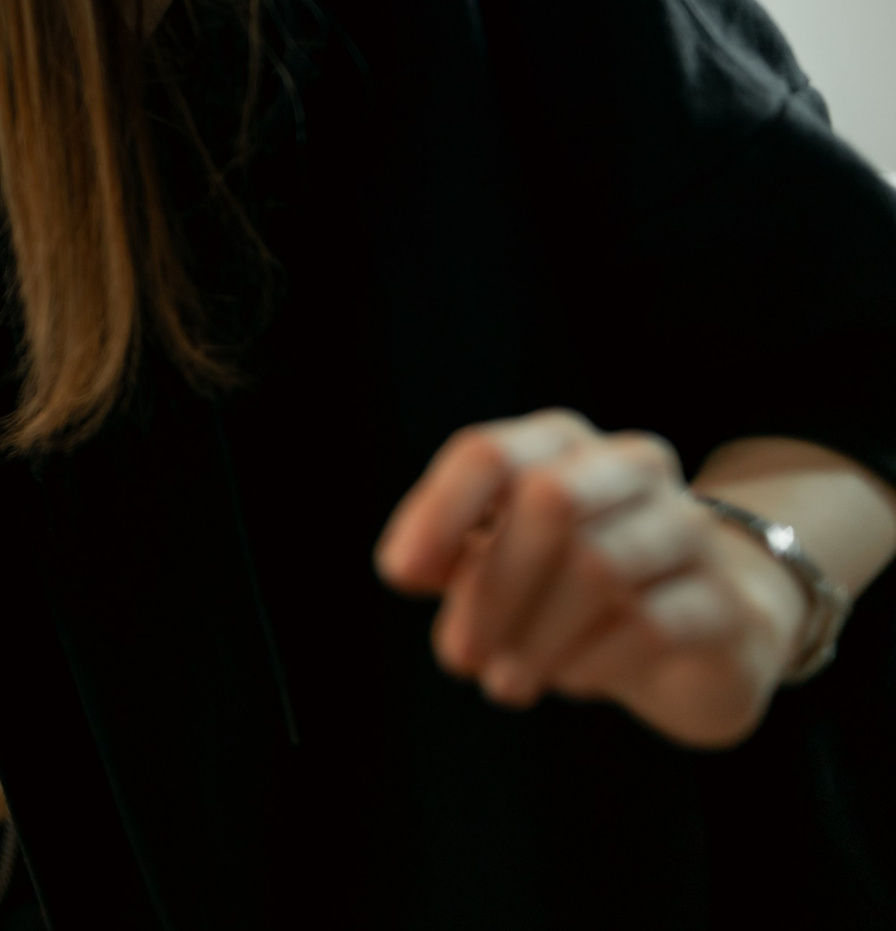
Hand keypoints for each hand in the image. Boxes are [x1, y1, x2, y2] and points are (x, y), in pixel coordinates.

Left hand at [376, 408, 809, 748]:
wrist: (706, 631)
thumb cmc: (577, 585)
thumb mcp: (505, 561)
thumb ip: (451, 556)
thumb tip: (405, 566)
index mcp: (563, 445)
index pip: (490, 452)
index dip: (438, 511)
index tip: (400, 575)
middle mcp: (633, 468)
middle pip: (551, 499)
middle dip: (492, 584)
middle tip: (455, 656)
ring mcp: (690, 529)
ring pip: (601, 565)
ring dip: (535, 634)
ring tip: (502, 683)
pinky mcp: (728, 600)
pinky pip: (653, 622)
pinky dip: (593, 659)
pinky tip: (568, 679)